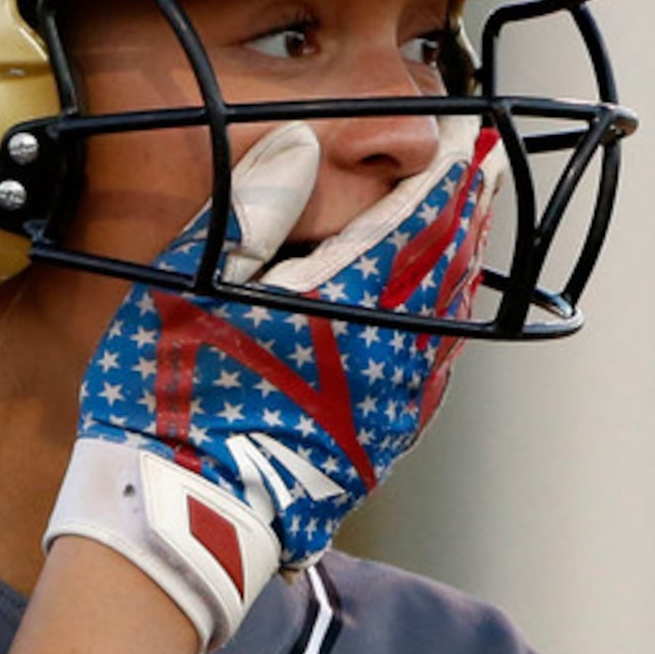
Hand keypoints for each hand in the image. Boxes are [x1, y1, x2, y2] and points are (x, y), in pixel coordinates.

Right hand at [47, 119, 492, 648]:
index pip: (424, 217)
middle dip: (464, 210)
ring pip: (450, 316)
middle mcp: (395, 349)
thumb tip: (302, 145)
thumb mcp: (193, 286)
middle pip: (449, 263)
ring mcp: (398, 400)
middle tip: (475, 169)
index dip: (450, 173)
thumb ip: (254, 210)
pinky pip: (437, 368)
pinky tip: (437, 314)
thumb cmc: (179, 398)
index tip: (467, 138)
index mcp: (352, 299)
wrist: (189, 516)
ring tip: (460, 227)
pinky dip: (445, 323)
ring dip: (458, 264)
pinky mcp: (388, 440)